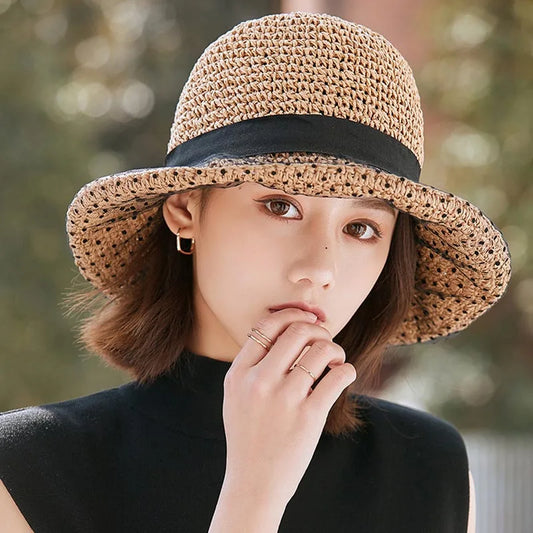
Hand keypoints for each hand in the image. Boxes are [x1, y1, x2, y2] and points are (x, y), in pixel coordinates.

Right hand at [221, 308, 356, 504]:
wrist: (255, 482)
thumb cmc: (249, 434)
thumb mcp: (235, 395)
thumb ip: (252, 363)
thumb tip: (287, 329)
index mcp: (238, 373)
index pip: (267, 325)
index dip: (292, 314)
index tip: (306, 319)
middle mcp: (258, 381)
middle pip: (297, 330)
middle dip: (318, 329)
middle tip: (324, 341)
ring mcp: (284, 398)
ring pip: (321, 349)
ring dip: (335, 349)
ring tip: (335, 360)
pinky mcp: (309, 416)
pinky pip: (338, 375)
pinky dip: (347, 369)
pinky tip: (343, 374)